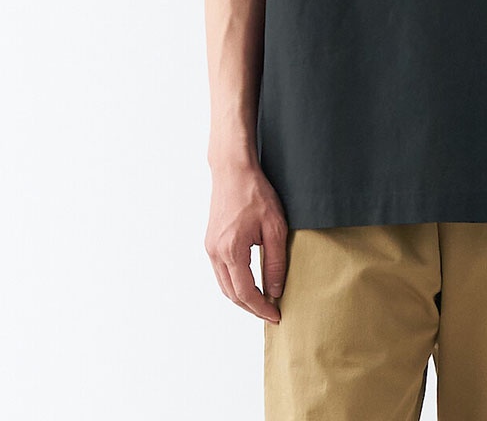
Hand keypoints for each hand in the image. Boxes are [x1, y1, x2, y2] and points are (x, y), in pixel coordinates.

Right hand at [204, 161, 288, 322]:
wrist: (233, 171)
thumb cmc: (256, 194)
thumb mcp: (275, 227)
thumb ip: (276, 261)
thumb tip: (276, 290)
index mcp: (231, 250)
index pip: (245, 293)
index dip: (261, 308)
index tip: (277, 315)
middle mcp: (216, 253)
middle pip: (232, 294)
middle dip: (251, 307)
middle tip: (271, 313)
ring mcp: (210, 248)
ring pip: (224, 285)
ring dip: (242, 298)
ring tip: (263, 302)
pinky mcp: (210, 242)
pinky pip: (220, 272)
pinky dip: (234, 284)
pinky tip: (249, 283)